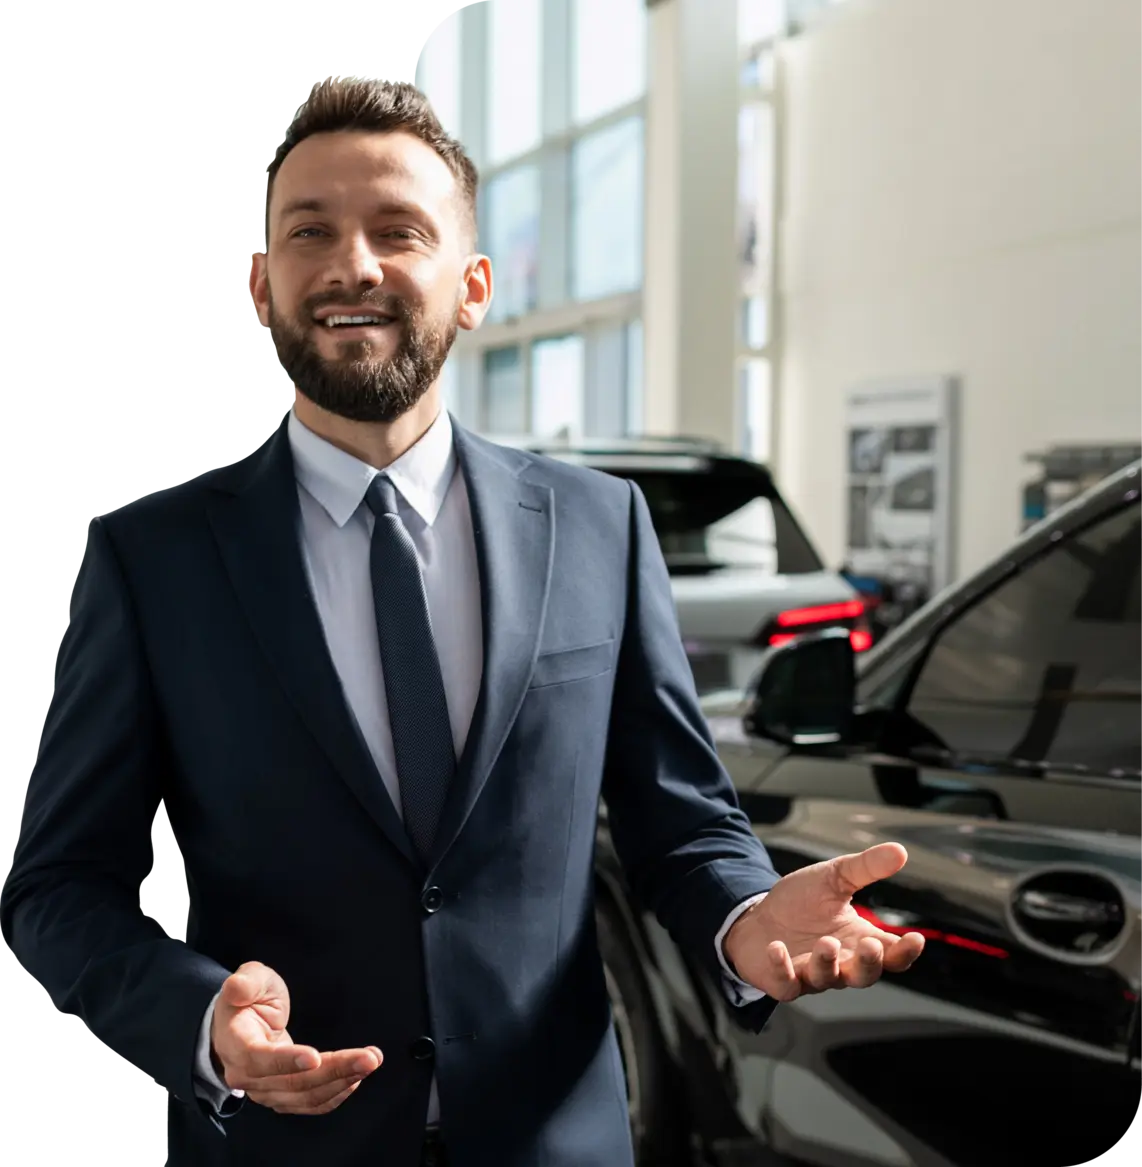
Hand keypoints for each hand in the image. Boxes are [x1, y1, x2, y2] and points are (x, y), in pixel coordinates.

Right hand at [210, 961, 382, 1115]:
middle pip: (292, 1083)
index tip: (315, 1057)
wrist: (238, 1025)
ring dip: (341, 1081)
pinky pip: (309, 1104)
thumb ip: (246, 982)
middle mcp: (247, 1076)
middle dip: (334, 1070)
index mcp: (236, 1044)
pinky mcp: (281, 1097)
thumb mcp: (249, 978)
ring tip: (370, 1062)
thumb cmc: (248, 998)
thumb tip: (236, 987)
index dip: (286, 1061)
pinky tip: (355, 1079)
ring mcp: (264, 1091)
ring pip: (305, 1097)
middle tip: (369, 1058)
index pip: (259, 1059)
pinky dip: (334, 1095)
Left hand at [724, 842, 924, 1000]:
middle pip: (864, 975)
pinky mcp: (782, 980)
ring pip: (828, 979)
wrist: (758, 913)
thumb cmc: (802, 900)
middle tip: (870, 945)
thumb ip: (866, 868)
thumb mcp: (834, 877)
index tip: (916, 939)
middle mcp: (840, 963)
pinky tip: (777, 948)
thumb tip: (900, 851)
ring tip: (827, 943)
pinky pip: (786, 983)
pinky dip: (782, 968)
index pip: (891, 954)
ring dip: (828, 963)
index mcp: (858, 939)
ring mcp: (811, 974)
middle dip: (869, 963)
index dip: (905, 951)